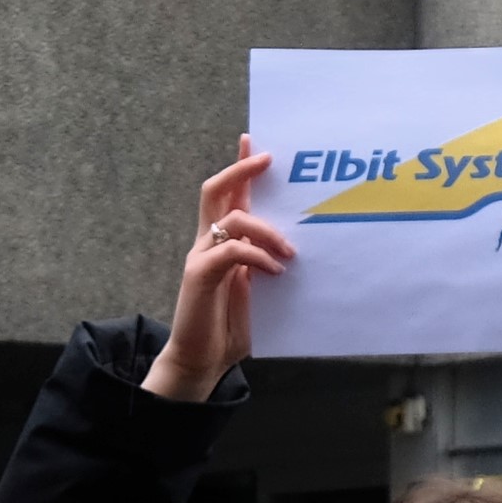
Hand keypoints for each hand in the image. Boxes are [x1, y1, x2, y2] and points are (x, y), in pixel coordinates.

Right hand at [143, 141, 294, 401]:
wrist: (202, 360)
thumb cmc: (231, 326)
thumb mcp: (259, 290)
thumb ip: (269, 265)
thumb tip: (302, 249)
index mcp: (222, 242)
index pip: (228, 195)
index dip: (240, 167)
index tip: (254, 142)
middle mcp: (208, 242)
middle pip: (215, 191)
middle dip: (240, 171)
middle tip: (266, 159)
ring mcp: (201, 256)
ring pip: (231, 219)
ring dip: (266, 229)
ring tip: (290, 251)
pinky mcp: (199, 275)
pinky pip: (232, 252)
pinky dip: (257, 256)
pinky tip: (275, 270)